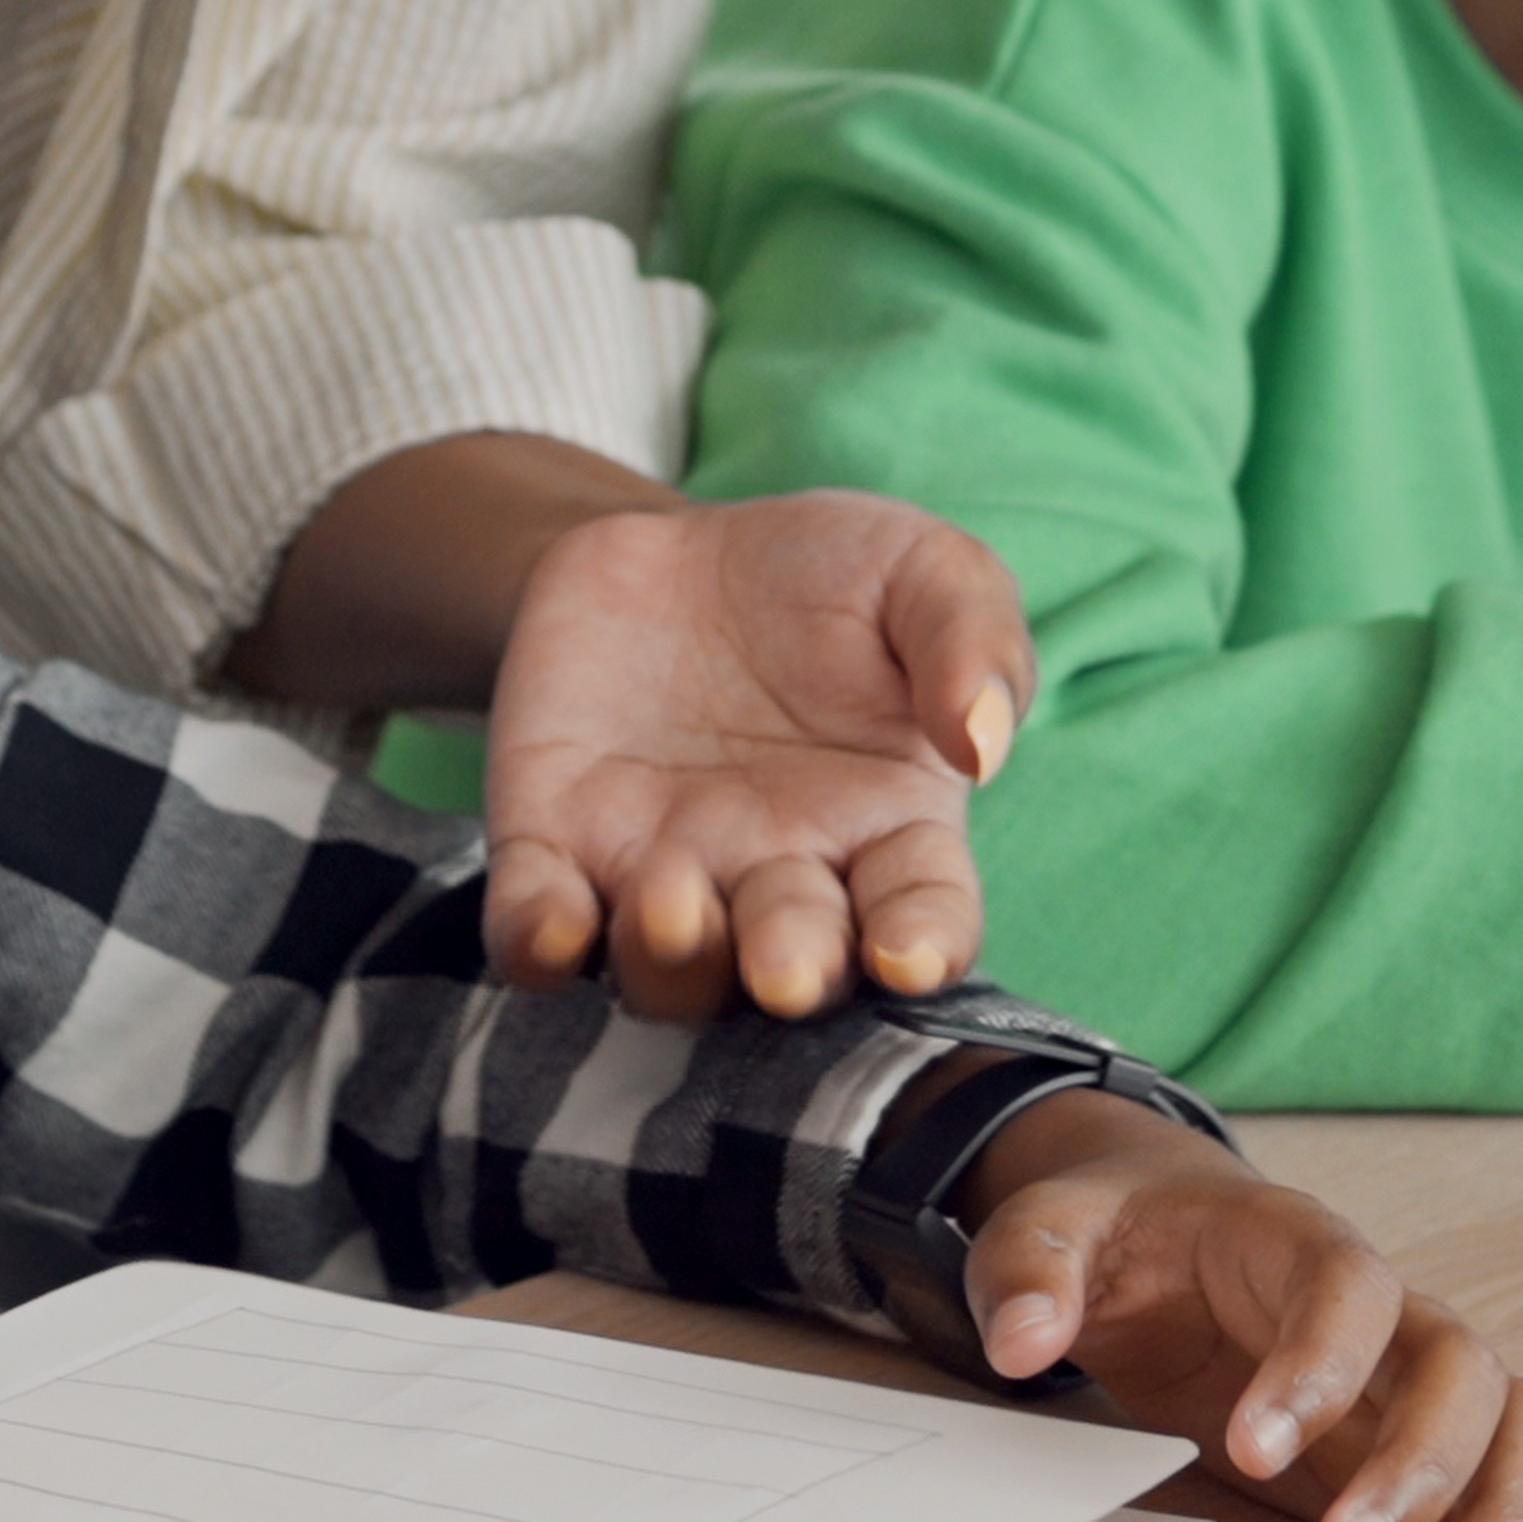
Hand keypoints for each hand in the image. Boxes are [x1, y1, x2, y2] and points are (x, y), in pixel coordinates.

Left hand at [478, 490, 1029, 1021]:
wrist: (672, 547)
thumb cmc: (829, 575)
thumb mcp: (922, 569)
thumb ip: (970, 639)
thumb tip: (981, 743)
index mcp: (887, 830)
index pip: (924, 917)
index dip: (923, 949)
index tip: (908, 957)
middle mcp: (778, 878)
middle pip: (793, 965)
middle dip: (790, 971)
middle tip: (782, 965)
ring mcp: (663, 877)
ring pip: (665, 974)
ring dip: (669, 962)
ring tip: (672, 899)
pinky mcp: (558, 850)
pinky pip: (541, 930)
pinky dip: (541, 944)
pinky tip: (551, 922)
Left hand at [944, 1094, 1522, 1521]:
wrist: (1165, 1230)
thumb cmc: (1118, 1234)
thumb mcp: (1050, 1229)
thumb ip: (1030, 1272)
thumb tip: (1020, 1340)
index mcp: (1298, 1240)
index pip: (1346, 1287)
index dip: (1317, 1364)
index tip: (1251, 1449)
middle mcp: (1391, 1310)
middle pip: (1456, 1365)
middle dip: (1416, 1466)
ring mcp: (1425, 1381)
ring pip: (1519, 1427)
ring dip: (1507, 1517)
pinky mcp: (1443, 1449)